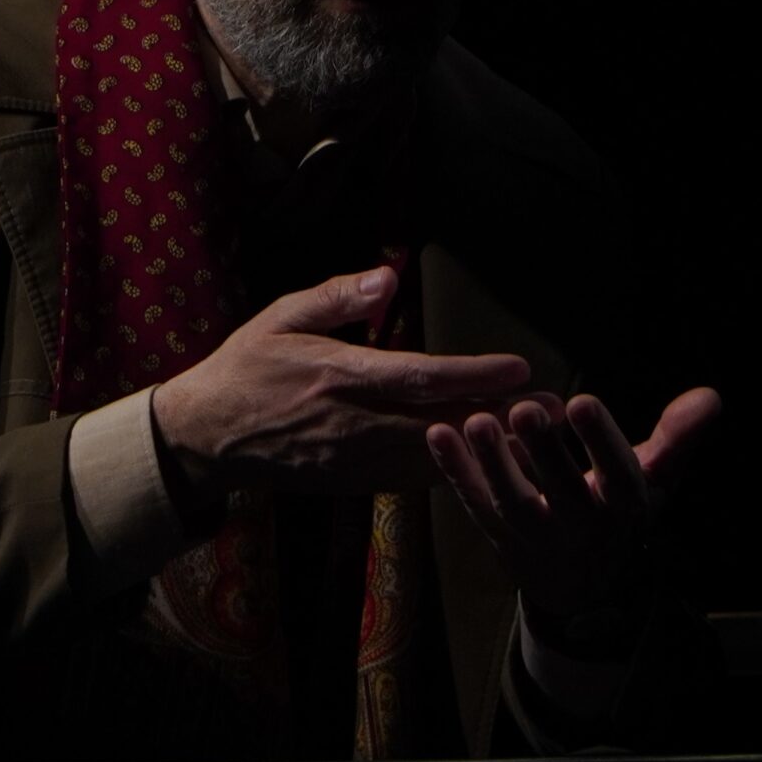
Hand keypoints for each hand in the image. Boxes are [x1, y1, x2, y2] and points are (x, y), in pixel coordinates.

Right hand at [150, 266, 532, 510]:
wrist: (208, 438)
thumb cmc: (247, 366)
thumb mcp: (281, 316)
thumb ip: (337, 296)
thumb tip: (388, 277)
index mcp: (337, 375)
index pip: (416, 376)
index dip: (472, 374)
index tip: (518, 367)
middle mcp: (352, 423)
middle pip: (440, 422)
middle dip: (501, 415)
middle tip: (554, 407)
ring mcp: (355, 460)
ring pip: (436, 456)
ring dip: (489, 446)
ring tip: (540, 434)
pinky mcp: (356, 483)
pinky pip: (416, 477)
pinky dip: (458, 469)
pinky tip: (494, 459)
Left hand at [426, 386, 722, 632]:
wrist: (590, 589)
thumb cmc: (625, 513)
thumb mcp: (658, 480)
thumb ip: (678, 436)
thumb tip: (710, 394)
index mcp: (625, 508)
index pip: (618, 475)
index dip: (600, 441)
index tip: (583, 401)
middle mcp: (582, 528)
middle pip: (561, 491)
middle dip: (543, 452)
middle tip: (525, 409)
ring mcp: (537, 538)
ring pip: (513, 505)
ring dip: (492, 464)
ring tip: (476, 421)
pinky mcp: (501, 538)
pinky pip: (476, 507)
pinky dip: (455, 473)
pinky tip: (436, 433)